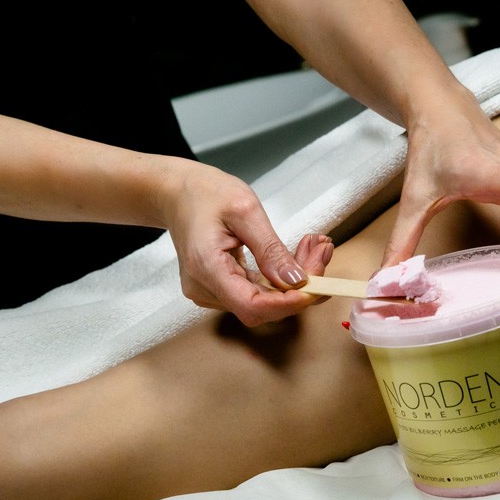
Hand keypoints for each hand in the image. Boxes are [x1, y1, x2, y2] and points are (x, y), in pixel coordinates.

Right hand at [164, 163, 333, 324]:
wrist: (176, 193)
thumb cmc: (205, 194)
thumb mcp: (245, 210)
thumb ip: (270, 249)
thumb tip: (297, 281)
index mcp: (206, 268)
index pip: (252, 306)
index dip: (288, 303)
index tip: (317, 285)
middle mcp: (205, 288)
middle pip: (262, 306)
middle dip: (300, 286)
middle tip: (323, 251)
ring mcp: (210, 291)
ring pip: (263, 301)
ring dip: (294, 281)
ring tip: (314, 247)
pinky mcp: (219, 288)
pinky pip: (256, 291)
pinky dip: (280, 277)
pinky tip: (298, 256)